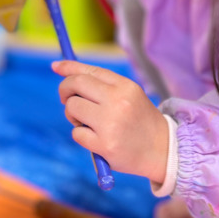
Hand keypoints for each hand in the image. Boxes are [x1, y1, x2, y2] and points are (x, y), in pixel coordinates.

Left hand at [52, 60, 168, 183]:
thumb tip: (61, 69)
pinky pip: (76, 133)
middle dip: (65, 90)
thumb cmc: (139, 120)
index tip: (56, 67)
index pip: (89, 71)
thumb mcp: (129, 95)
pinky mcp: (104, 145)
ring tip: (88, 122)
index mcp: (125, 86)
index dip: (69, 67)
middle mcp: (118, 101)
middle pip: (76, 84)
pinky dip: (81, 135)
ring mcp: (110, 124)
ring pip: (72, 107)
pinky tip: (96, 139)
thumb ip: (101, 83)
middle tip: (68, 99)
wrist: (162, 150)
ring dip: (73, 115)